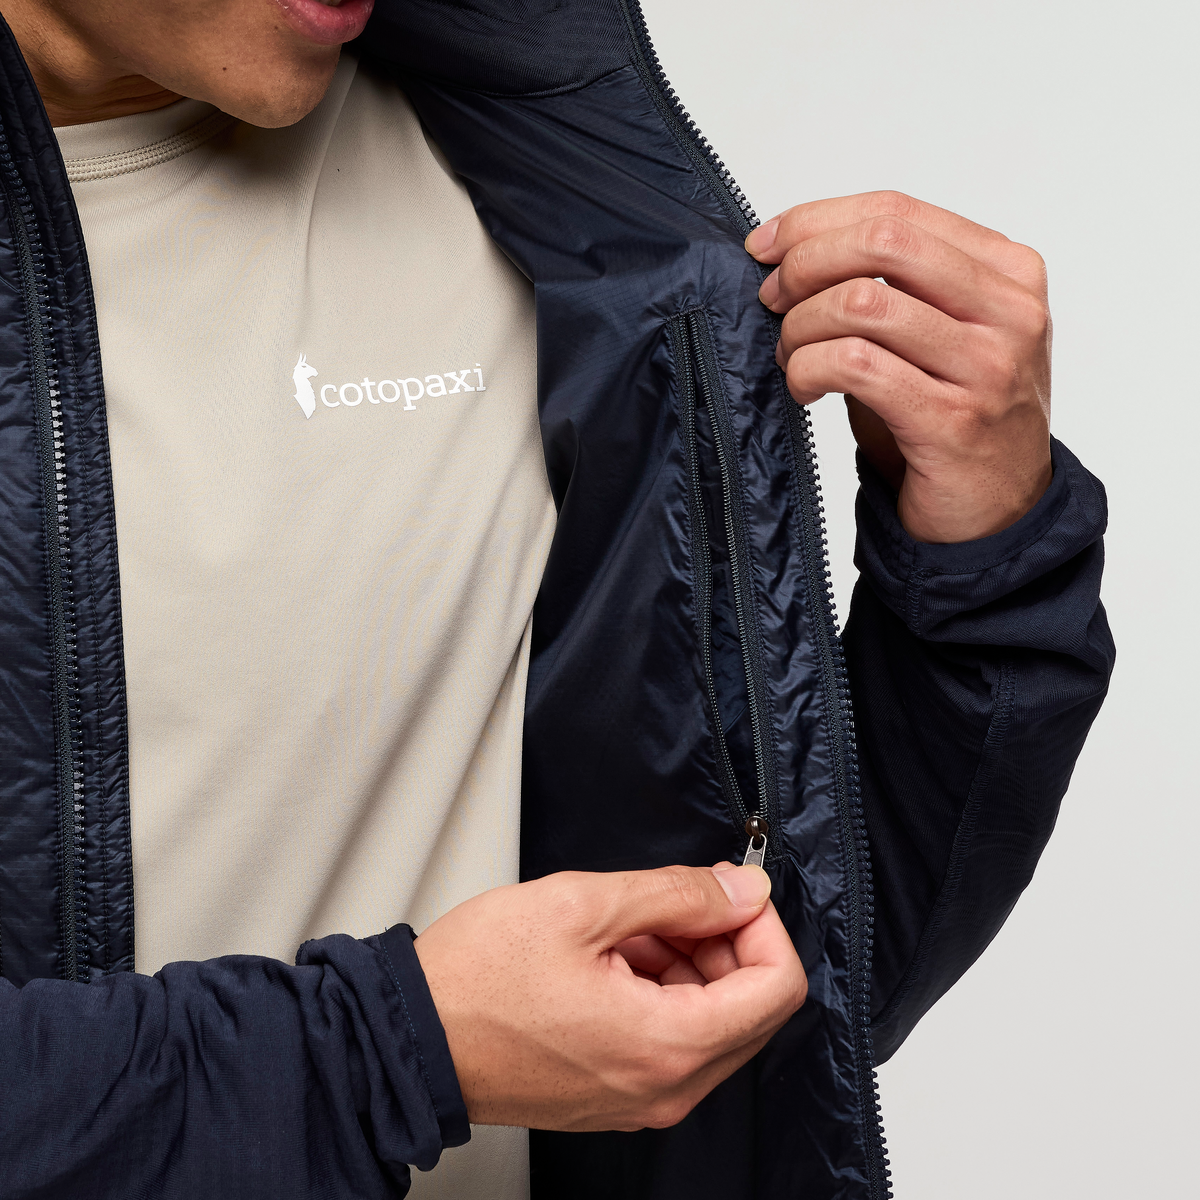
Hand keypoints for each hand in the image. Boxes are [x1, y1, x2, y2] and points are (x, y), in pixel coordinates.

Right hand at [413, 864, 806, 1130]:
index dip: (762, 925)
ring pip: (712, 1022)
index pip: (778, 988)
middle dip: (723, 941)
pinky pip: (671, 1040)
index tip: (729, 892)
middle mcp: (664, 1088)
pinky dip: (661, 990)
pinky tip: (612, 955)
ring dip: (688, 962)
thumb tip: (743, 892)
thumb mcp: (583, 905)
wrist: (411, 1039)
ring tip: (625, 926)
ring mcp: (639, 1099)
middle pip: (751, 1008)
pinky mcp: (615, 1096)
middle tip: (671, 901)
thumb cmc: (477, 979)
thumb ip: (678, 894)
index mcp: (667, 1046)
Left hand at [746, 191, 1052, 542]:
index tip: (767, 245)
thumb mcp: (935, 336)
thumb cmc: (951, 420)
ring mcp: (987, 365)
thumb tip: (789, 254)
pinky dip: (809, 368)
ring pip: (862, 302)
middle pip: (882, 242)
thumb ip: (889, 287)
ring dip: (802, 326)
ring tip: (790, 355)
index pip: (898, 212)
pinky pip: (856, 365)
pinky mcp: (952, 419)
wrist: (996, 515)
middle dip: (805, 264)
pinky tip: (803, 386)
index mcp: (1008, 272)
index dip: (817, 221)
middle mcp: (1009, 310)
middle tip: (772, 299)